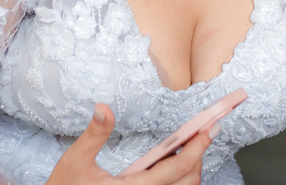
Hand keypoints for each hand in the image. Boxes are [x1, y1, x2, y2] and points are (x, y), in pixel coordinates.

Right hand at [45, 105, 211, 184]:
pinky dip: (177, 180)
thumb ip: (94, 135)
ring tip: (187, 147)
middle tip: (202, 132)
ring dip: (190, 170)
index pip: (177, 169)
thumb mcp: (75, 161)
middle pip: (188, 182)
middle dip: (199, 156)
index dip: (198, 147)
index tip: (210, 129)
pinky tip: (168, 165)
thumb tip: (104, 108)